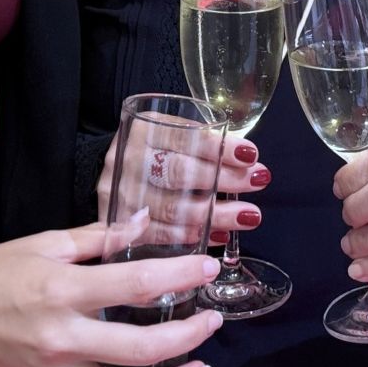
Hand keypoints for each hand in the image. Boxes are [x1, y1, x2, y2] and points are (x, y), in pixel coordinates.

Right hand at [0, 223, 223, 366]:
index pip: (138, 284)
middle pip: (144, 347)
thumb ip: (97, 236)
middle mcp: (63, 340)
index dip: (182, 275)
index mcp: (63, 292)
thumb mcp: (42, 245)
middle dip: (190, 335)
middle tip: (212, 321)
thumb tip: (144, 219)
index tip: (208, 268)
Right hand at [94, 133, 272, 243]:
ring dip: (217, 215)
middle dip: (224, 179)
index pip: (184, 137)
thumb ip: (199, 141)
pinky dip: (195, 236)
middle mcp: (129, 160)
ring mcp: (123, 195)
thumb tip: (247, 159)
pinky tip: (221, 235)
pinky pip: (162, 236)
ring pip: (174, 209)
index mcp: (144, 130)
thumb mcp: (169, 133)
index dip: (218, 148)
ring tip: (249, 215)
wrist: (110, 171)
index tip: (250, 155)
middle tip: (257, 181)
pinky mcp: (121, 225)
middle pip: (179, 174)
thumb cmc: (153, 151)